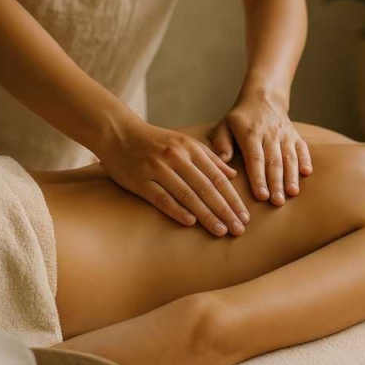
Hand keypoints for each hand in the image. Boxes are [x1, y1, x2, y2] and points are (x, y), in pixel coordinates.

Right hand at [98, 119, 249, 235]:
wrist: (119, 133)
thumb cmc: (156, 141)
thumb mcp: (185, 142)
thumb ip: (210, 157)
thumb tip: (233, 175)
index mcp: (190, 149)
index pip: (217, 178)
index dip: (233, 198)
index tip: (245, 216)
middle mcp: (176, 158)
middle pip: (206, 188)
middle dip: (225, 210)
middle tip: (239, 229)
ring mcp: (158, 169)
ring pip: (187, 195)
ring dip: (206, 215)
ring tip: (221, 231)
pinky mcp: (140, 181)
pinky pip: (162, 198)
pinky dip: (177, 210)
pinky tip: (191, 223)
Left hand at [209, 94, 311, 205]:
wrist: (263, 98)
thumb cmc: (240, 119)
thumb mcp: (225, 125)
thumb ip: (222, 143)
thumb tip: (222, 162)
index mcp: (250, 133)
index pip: (255, 158)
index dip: (259, 178)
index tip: (261, 196)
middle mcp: (269, 134)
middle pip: (274, 161)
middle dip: (276, 183)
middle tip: (277, 202)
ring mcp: (284, 134)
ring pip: (289, 157)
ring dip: (291, 176)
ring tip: (292, 193)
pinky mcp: (295, 135)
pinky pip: (302, 148)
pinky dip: (306, 159)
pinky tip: (307, 173)